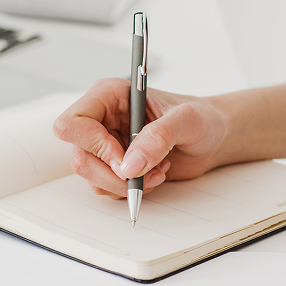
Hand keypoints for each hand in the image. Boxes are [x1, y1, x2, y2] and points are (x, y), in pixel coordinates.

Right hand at [52, 78, 229, 196]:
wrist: (213, 137)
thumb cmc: (202, 118)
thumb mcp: (187, 119)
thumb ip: (158, 137)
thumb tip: (129, 164)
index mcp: (110, 95)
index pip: (73, 122)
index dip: (93, 145)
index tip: (123, 159)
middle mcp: (103, 119)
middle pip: (79, 156)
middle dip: (111, 174)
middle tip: (143, 173)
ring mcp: (106, 143)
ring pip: (90, 176)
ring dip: (125, 184)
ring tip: (156, 171)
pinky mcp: (114, 164)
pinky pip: (105, 186)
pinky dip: (129, 189)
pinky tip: (153, 175)